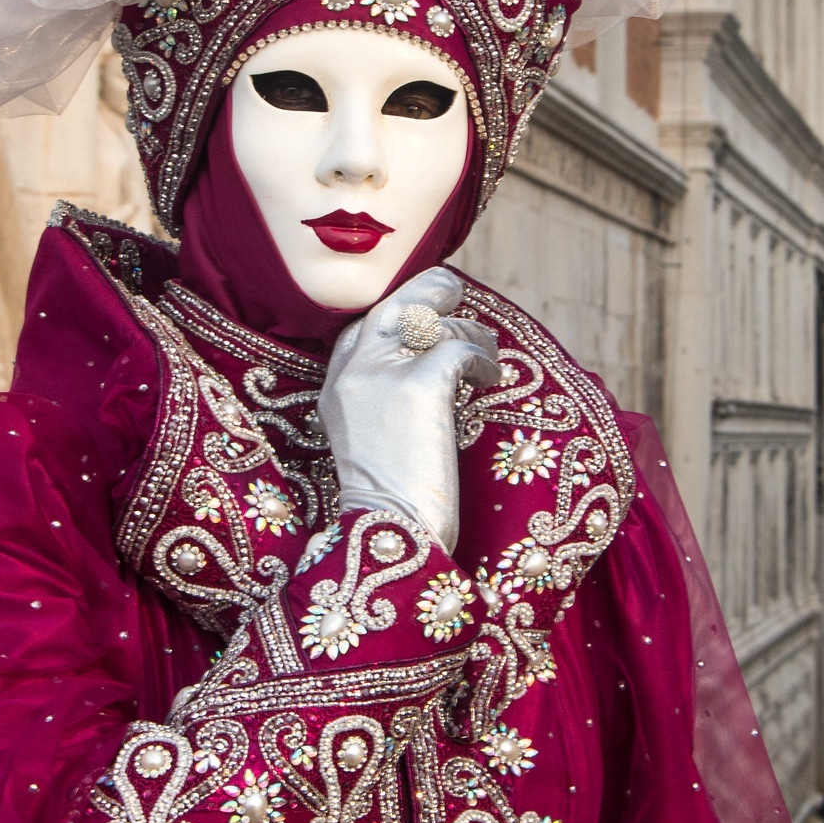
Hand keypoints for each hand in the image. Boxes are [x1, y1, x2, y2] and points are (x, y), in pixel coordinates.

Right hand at [319, 267, 501, 549]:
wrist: (391, 532)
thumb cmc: (390, 503)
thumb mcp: (367, 444)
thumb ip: (380, 404)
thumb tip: (429, 374)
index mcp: (335, 390)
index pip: (360, 331)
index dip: (396, 314)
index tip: (423, 315)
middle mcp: (353, 374)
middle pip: (391, 307)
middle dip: (426, 291)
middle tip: (453, 290)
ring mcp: (383, 375)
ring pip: (434, 324)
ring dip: (470, 334)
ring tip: (487, 358)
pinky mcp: (419, 386)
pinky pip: (459, 348)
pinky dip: (481, 357)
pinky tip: (489, 376)